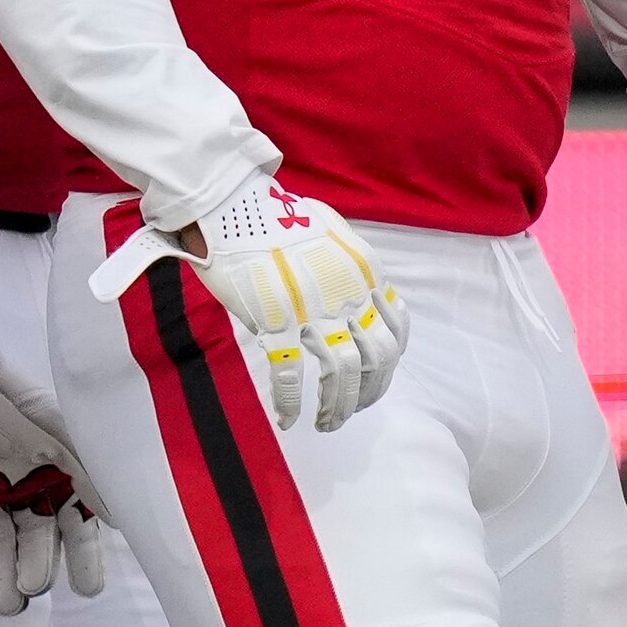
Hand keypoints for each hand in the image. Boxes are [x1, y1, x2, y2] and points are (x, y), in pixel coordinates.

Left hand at [0, 257, 107, 615]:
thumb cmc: (7, 397)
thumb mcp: (58, 433)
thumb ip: (90, 477)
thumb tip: (122, 523)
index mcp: (54, 475)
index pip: (75, 524)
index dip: (83, 557)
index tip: (88, 589)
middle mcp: (21, 492)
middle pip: (33, 542)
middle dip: (34, 569)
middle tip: (30, 589)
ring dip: (1, 577)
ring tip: (3, 602)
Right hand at [151, 173, 405, 431]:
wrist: (232, 202)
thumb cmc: (273, 214)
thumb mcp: (331, 232)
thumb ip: (347, 266)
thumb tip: (354, 292)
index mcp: (364, 273)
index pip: (394, 331)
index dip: (388, 365)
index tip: (375, 380)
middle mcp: (347, 294)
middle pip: (376, 360)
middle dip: (368, 394)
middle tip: (352, 410)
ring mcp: (312, 310)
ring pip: (341, 374)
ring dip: (338, 407)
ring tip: (327, 424)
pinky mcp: (274, 321)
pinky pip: (290, 375)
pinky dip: (291, 404)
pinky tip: (288, 419)